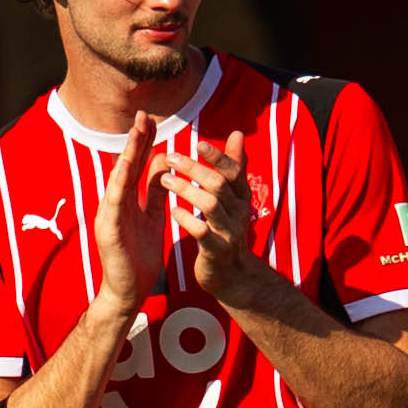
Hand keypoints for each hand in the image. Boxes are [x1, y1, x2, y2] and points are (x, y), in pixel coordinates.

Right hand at [92, 111, 164, 318]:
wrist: (128, 291)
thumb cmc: (139, 258)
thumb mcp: (153, 218)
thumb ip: (155, 192)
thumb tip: (162, 163)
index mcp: (127, 202)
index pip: (136, 167)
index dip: (143, 143)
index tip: (151, 120)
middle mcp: (115, 205)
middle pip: (126, 167)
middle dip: (134, 141)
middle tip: (143, 116)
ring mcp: (109, 217)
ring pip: (119, 180)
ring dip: (126, 156)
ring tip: (134, 134)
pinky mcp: (108, 231)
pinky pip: (115, 203)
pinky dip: (120, 183)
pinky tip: (127, 166)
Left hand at [157, 129, 256, 303]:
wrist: (230, 274)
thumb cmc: (225, 229)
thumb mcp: (233, 197)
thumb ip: (233, 166)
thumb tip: (237, 133)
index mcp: (242, 196)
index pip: (233, 170)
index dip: (217, 156)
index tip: (197, 143)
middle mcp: (239, 211)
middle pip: (219, 183)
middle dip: (194, 168)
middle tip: (170, 157)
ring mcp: (229, 232)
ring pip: (210, 205)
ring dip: (186, 190)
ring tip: (165, 180)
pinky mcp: (216, 250)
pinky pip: (201, 232)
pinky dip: (186, 219)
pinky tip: (173, 211)